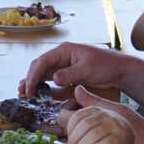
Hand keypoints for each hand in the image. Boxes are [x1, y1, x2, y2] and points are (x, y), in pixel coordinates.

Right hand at [21, 42, 143, 100]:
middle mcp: (61, 56)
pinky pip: (50, 77)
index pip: (43, 61)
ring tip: (24, 93)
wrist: (119, 69)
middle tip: (23, 94)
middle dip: (29, 79)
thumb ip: (70, 74)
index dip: (33, 75)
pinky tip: (36, 92)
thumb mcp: (87, 69)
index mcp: (64, 50)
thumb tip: (54, 79)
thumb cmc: (106, 66)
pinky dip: (42, 84)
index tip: (29, 89)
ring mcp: (63, 64)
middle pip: (39, 66)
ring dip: (33, 81)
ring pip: (43, 72)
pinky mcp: (67, 73)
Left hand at [65, 96, 134, 143]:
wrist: (127, 140)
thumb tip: (77, 89)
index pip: (80, 119)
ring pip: (101, 141)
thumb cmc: (107, 129)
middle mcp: (111, 118)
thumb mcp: (98, 114)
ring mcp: (120, 131)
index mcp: (100, 111)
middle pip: (89, 130)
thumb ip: (86, 105)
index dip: (71, 133)